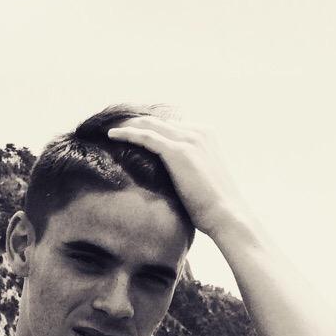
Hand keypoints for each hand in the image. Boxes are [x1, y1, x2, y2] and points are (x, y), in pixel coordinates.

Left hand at [107, 116, 248, 237]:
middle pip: (158, 121)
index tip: (129, 131)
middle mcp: (198, 131)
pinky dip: (127, 134)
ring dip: (127, 125)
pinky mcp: (178, 151)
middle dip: (134, 122)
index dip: (148, 127)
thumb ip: (186, 169)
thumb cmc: (213, 206)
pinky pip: (146, 137)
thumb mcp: (199, 180)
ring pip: (150, 125)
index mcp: (205, 135)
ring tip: (108, 129)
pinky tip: (112, 135)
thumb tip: (169, 178)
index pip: (170, 125)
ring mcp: (189, 139)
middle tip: (113, 126)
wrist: (226, 215)